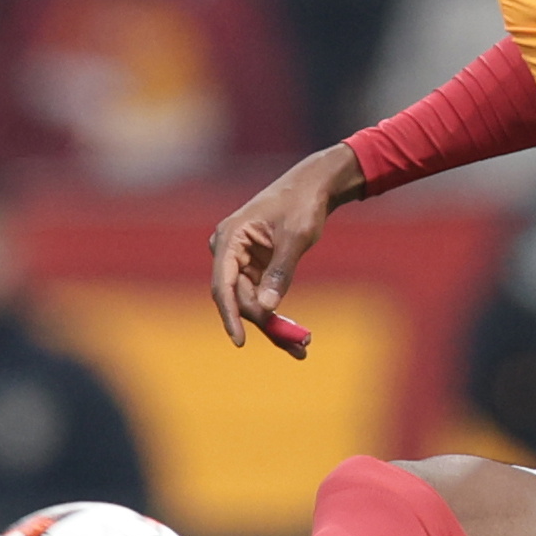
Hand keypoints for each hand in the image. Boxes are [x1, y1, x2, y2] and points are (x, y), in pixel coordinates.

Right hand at [209, 144, 364, 356]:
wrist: (312, 188)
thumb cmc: (302, 205)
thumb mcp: (295, 237)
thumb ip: (280, 272)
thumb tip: (268, 307)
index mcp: (230, 238)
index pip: (222, 285)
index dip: (230, 315)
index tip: (240, 341)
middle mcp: (229, 251)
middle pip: (239, 299)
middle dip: (264, 324)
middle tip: (296, 346)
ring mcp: (241, 261)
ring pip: (251, 302)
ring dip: (274, 325)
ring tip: (302, 348)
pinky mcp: (256, 268)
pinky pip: (262, 296)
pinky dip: (277, 314)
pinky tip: (296, 336)